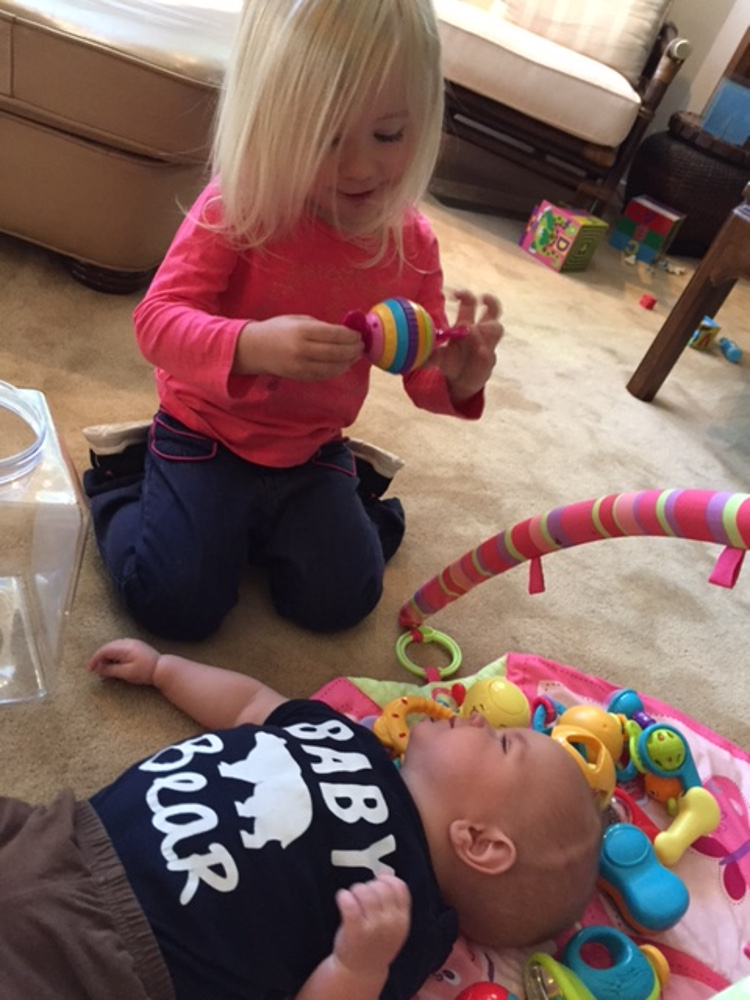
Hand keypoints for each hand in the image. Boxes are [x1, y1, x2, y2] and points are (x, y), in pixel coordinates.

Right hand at [86, 638, 159, 685]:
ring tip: (103, 667)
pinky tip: (114, 663)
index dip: (95, 659)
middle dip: (99, 657)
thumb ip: (110, 670)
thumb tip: (98, 669)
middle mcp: (128, 642)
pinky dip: (114, 654)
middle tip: (95, 669)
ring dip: (106, 655)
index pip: (104, 650)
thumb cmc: (145, 672)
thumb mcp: (126, 673)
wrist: (162, 668)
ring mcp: (132, 642)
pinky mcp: (136, 646)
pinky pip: (120, 647)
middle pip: (108, 647)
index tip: (90, 669)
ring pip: (113, 646)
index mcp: (125, 647)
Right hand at [233, 315, 363, 379]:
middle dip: (353, 349)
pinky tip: (343, 364)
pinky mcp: (301, 377)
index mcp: (302, 331)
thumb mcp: (298, 319)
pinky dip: (337, 370)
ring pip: (334, 367)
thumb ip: (321, 326)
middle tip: (361, 345)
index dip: (351, 336)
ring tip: (355, 355)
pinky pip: (325, 376)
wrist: (254, 349)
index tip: (358, 334)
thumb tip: (345, 332)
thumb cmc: (278, 330)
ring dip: (348, 362)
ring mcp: (301, 366)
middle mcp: (302, 350)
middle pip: (337, 353)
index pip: (334, 335)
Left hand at [332, 874, 410, 979]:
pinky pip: (349, 903)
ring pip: (365, 892)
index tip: (377, 882)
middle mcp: (390, 923)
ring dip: (356, 889)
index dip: (387, 880)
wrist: (360, 972)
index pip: (400, 888)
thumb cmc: (375, 943)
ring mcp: (373, 928)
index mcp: (402, 920)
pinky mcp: (355, 931)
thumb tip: (385, 872)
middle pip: (381, 887)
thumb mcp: (391, 924)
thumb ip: (392, 900)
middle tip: (362, 894)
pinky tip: (342, 898)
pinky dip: (344, 896)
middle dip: (369, 885)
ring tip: (352, 896)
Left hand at [433, 290, 502, 402]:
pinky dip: (484, 354)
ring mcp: (488, 345)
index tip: (456, 294)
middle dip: (490, 303)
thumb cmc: (450, 363)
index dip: (466, 295)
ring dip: (488, 328)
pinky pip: (489, 356)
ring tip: (475, 333)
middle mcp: (481, 331)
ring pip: (496, 329)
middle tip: (480, 303)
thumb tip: (409, 352)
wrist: (461, 383)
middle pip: (492, 310)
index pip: (470, 302)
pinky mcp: (489, 362)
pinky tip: (480, 353)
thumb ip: (428, 355)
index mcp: (466, 323)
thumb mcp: (437, 358)